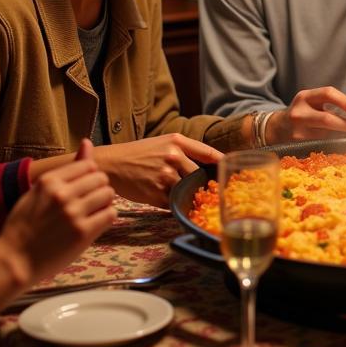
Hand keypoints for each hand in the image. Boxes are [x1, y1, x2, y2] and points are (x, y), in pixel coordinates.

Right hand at [0, 140, 115, 286]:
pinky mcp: (83, 232)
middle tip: (88, 203)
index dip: (89, 176)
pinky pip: (110, 214)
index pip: (88, 165)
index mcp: (49, 181)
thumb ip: (66, 169)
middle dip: (98, 189)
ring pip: (108, 194)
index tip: (82, 189)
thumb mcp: (38, 191)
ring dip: (104, 203)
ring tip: (91, 213)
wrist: (14, 261)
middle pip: (101, 178)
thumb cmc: (25, 226)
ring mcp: (73, 213)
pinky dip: (106, 218)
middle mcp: (62, 193)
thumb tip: (87, 142)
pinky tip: (94, 224)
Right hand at [93, 134, 222, 206]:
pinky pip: (173, 203)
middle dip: (203, 185)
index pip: (209, 153)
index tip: (234, 172)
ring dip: (187, 196)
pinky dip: (174, 205)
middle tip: (208, 191)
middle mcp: (173, 157)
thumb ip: (187, 150)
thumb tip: (211, 165)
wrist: (111, 164)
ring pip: (187, 191)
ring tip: (183, 197)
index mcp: (177, 142)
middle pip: (199, 176)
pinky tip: (169, 201)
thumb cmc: (139, 153)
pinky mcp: (155, 194)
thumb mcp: (164, 142)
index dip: (223, 164)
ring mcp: (164, 176)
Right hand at [267, 86, 345, 141]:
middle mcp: (299, 113)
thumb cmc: (301, 113)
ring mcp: (298, 130)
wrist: (278, 128)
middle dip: (344, 124)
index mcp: (304, 97)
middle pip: (326, 118)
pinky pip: (320, 143)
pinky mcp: (298, 144)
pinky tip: (334, 142)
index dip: (344, 101)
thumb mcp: (310, 102)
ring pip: (325, 134)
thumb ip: (328, 103)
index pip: (327, 93)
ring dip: (339, 134)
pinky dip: (330, 143)